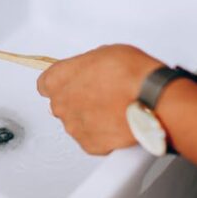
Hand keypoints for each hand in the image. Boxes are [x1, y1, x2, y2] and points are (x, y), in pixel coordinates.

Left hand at [37, 44, 164, 154]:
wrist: (151, 99)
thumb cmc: (130, 73)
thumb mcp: (104, 53)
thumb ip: (87, 66)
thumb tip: (92, 72)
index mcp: (59, 78)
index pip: (45, 83)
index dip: (61, 82)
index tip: (71, 82)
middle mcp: (61, 104)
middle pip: (62, 104)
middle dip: (77, 100)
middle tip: (100, 94)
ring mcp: (74, 126)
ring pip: (76, 122)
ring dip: (90, 117)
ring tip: (113, 109)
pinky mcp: (90, 145)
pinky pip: (91, 139)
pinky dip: (102, 134)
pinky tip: (117, 123)